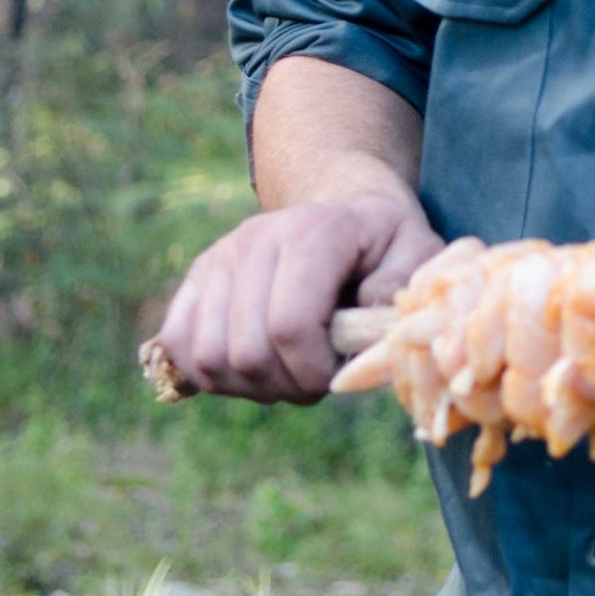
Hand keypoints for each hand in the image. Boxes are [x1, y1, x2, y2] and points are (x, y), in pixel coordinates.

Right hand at [154, 192, 442, 403]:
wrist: (342, 210)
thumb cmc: (383, 244)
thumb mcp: (417, 250)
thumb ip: (404, 282)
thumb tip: (366, 319)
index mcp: (313, 234)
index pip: (289, 326)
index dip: (311, 371)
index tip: (336, 374)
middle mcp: (255, 240)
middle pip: (246, 352)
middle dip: (285, 385)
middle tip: (314, 378)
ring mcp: (219, 258)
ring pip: (208, 357)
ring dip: (250, 385)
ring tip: (285, 372)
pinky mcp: (196, 278)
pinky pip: (177, 343)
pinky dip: (210, 374)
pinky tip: (250, 369)